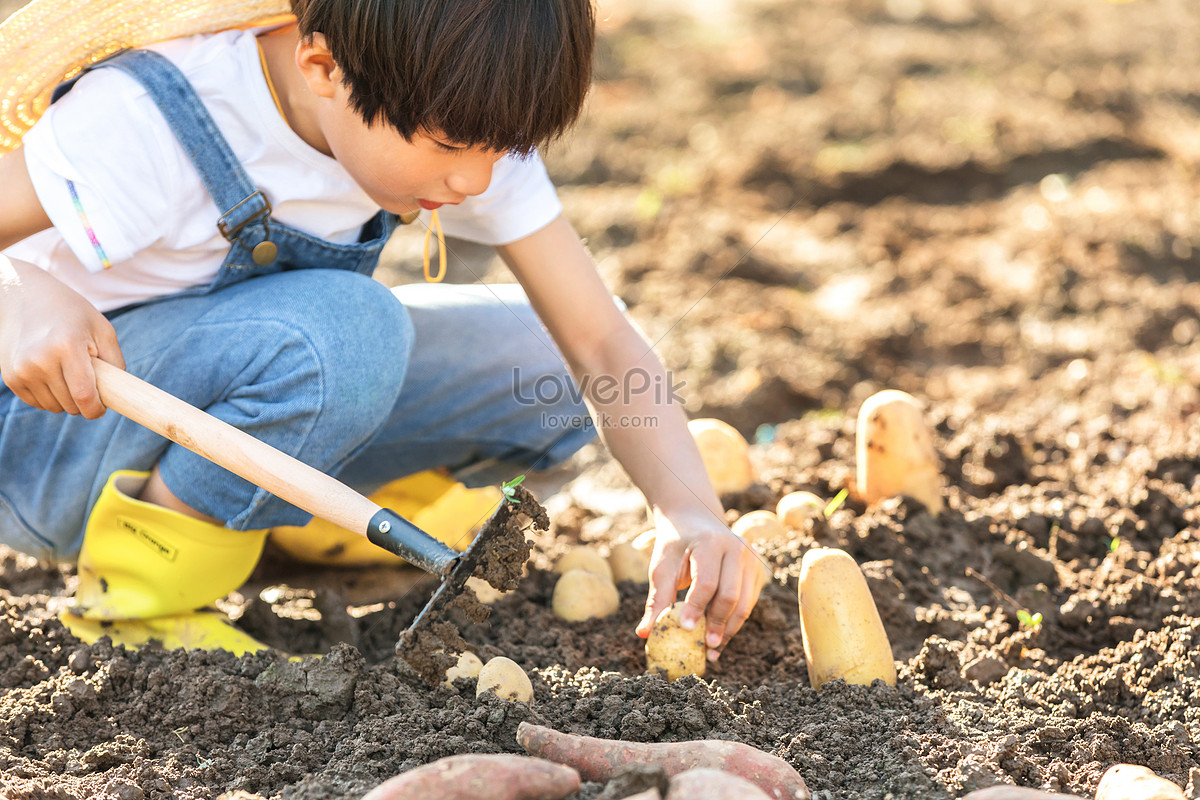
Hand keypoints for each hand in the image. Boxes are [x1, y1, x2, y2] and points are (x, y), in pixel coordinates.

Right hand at [0, 256, 123, 417]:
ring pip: (53, 407)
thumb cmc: (71, 313)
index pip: (84, 396)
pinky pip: (37, 402)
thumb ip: (116, 362)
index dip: (96, 409)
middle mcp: (39, 361)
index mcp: (66, 347)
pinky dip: (49, 396)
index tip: (102, 408)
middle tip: (88, 381)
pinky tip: (52, 375)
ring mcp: (21, 370)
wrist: (24, 296)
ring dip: (66, 400)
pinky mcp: (10, 377)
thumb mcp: (102, 329)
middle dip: (84, 402)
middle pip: (70, 405)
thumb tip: (118, 394)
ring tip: (69, 374)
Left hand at [635, 509, 766, 661]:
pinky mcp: (758, 570)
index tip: (686, 629)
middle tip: (706, 647)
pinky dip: (736, 622)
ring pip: (744, 602)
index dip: (696, 607)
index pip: (706, 581)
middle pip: (730, 594)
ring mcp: (751, 558)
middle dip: (718, 624)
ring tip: (714, 649)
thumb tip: (644, 633)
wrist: (697, 521)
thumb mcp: (662, 566)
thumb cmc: (676, 547)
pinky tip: (722, 637)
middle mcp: (736, 548)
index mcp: (710, 542)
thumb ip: (656, 599)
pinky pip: (749, 602)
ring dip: (729, 629)